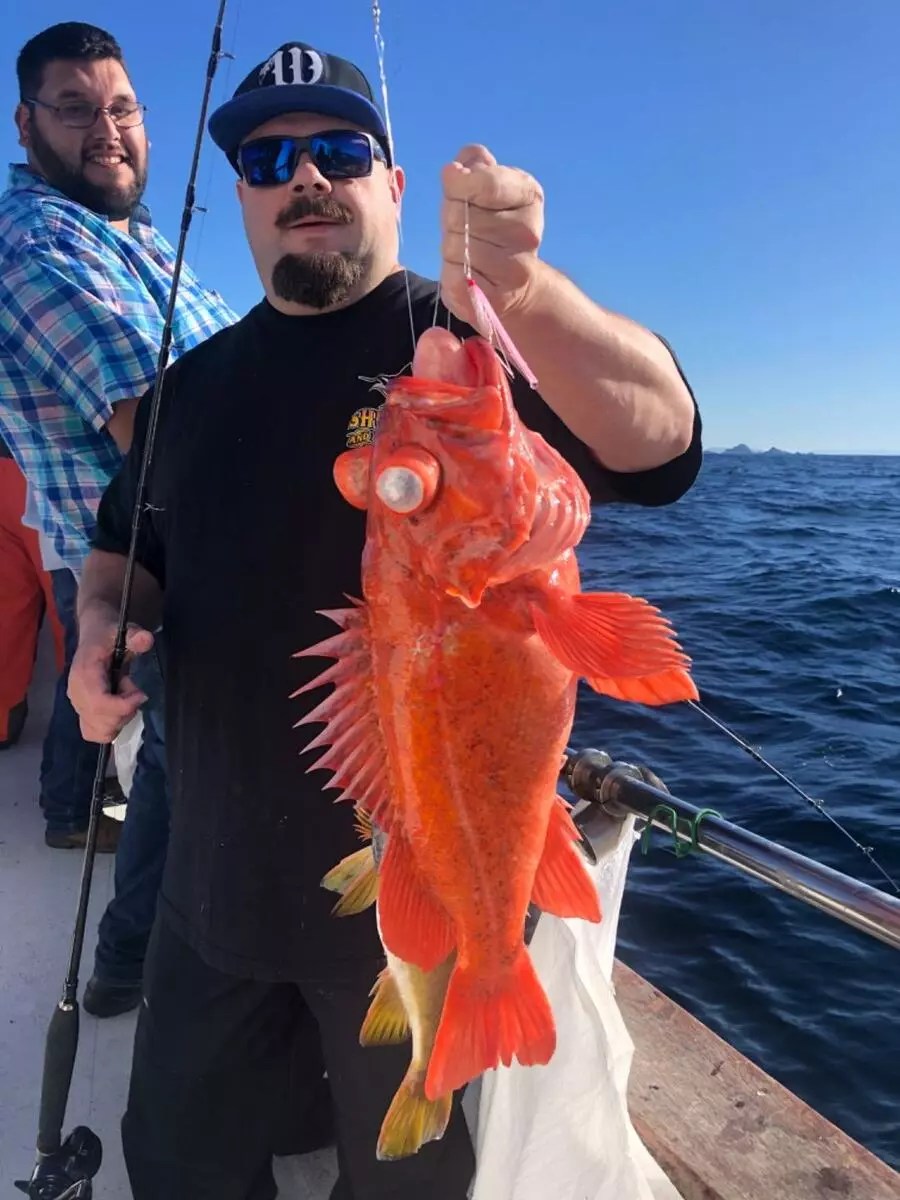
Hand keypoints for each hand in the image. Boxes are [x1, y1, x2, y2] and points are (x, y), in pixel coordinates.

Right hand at [68, 617, 153, 742]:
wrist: (94, 636)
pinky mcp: (81, 712)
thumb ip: (136, 636)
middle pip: (100, 721)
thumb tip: (146, 639)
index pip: (98, 703)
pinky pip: (93, 732)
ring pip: (98, 730)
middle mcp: (76, 693)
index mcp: (84, 673)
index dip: (123, 705)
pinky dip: (111, 727)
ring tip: (124, 698)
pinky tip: (118, 709)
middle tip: (132, 691)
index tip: (140, 694)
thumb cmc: (109, 635)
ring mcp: (77, 705)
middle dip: (125, 712)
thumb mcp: (125, 630)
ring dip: (119, 720)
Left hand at [440, 144, 543, 327]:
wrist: (516, 286)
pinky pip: (453, 276)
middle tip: (464, 226)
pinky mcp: (496, 298)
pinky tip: (466, 273)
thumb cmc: (491, 227)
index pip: (483, 181)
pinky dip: (451, 273)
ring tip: (468, 251)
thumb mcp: (486, 186)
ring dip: (451, 247)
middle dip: (452, 216)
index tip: (459, 188)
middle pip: (461, 214)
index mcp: (529, 195)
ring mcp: (514, 268)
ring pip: (454, 246)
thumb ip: (472, 165)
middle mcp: (528, 232)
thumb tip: (457, 168)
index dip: (459, 184)